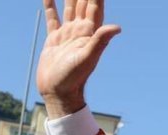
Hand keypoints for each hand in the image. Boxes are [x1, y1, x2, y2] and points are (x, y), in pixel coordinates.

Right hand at [37, 0, 120, 117]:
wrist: (58, 92)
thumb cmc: (73, 78)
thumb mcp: (87, 57)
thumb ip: (100, 41)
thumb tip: (117, 27)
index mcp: (90, 33)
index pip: (95, 6)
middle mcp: (81, 31)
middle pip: (83, 4)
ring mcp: (68, 34)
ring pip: (69, 8)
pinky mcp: (55, 39)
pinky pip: (53, 18)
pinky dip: (50, 6)